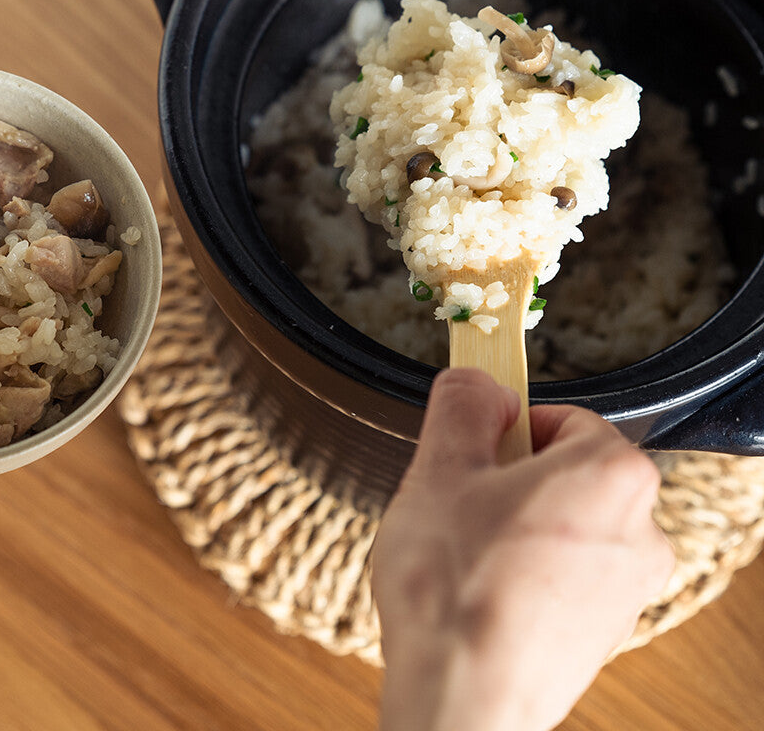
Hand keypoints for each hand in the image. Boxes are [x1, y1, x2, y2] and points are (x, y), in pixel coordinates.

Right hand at [372, 366, 674, 730]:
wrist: (462, 699)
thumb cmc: (456, 589)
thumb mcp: (440, 466)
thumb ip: (462, 402)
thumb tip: (476, 381)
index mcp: (612, 475)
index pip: (561, 416)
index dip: (503, 426)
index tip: (470, 444)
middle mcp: (640, 530)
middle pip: (562, 470)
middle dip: (505, 476)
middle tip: (457, 499)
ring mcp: (626, 588)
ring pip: (559, 523)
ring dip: (511, 524)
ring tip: (463, 551)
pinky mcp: (604, 630)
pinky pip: (561, 573)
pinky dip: (522, 570)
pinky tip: (478, 589)